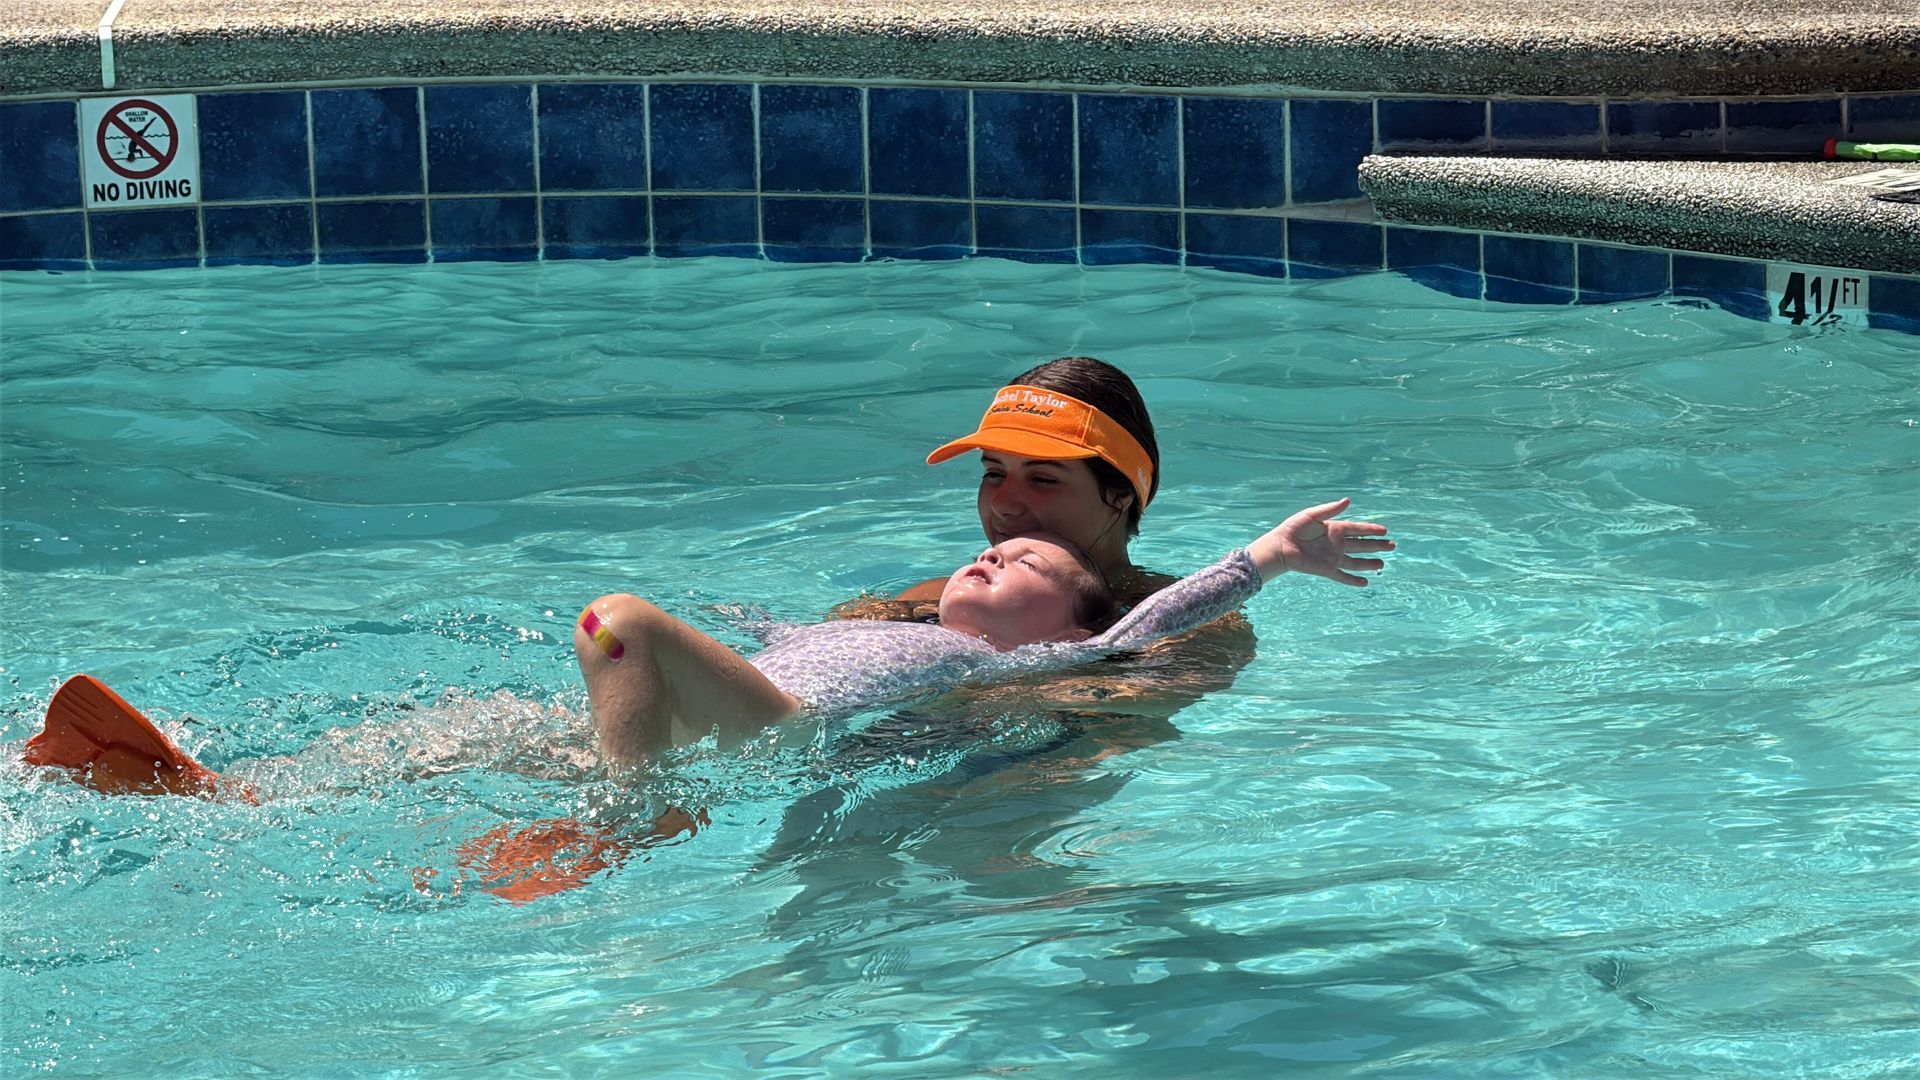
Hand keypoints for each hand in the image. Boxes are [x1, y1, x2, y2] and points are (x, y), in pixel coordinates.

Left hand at [1248, 497, 1393, 585]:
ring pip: (1356, 562)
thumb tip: (1348, 500)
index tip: (1385, 531)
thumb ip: (1330, 510)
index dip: (1371, 530)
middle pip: (1362, 545)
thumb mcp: (1312, 515)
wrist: (1280, 546)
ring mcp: (1333, 558)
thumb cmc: (1293, 528)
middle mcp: (1337, 544)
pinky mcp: (1327, 570)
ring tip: (1383, 564)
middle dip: (1377, 546)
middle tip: (1392, 546)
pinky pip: (1343, 576)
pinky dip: (1354, 580)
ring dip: (1369, 563)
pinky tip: (1366, 582)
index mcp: (1335, 529)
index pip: (1358, 529)